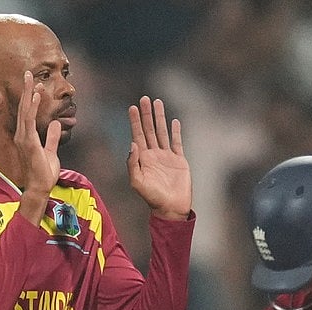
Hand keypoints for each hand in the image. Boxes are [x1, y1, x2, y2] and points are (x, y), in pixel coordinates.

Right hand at [15, 70, 62, 222]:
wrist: (39, 188)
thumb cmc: (43, 173)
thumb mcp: (51, 152)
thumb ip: (53, 137)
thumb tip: (57, 124)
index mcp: (27, 136)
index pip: (27, 113)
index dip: (30, 98)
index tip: (34, 84)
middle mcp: (22, 135)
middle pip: (24, 108)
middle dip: (26, 90)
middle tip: (28, 73)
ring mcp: (24, 138)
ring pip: (25, 111)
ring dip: (28, 94)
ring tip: (30, 79)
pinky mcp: (29, 143)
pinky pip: (29, 121)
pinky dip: (32, 108)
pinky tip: (35, 97)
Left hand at [126, 96, 191, 220]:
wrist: (171, 208)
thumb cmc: (152, 198)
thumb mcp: (137, 182)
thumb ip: (132, 164)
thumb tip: (133, 144)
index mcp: (142, 158)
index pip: (137, 135)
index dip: (135, 121)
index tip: (132, 107)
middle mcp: (153, 154)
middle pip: (149, 129)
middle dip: (146, 114)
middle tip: (144, 99)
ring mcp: (166, 156)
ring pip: (162, 132)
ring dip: (160, 118)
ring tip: (157, 102)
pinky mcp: (179, 160)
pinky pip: (177, 142)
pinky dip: (176, 132)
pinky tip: (174, 121)